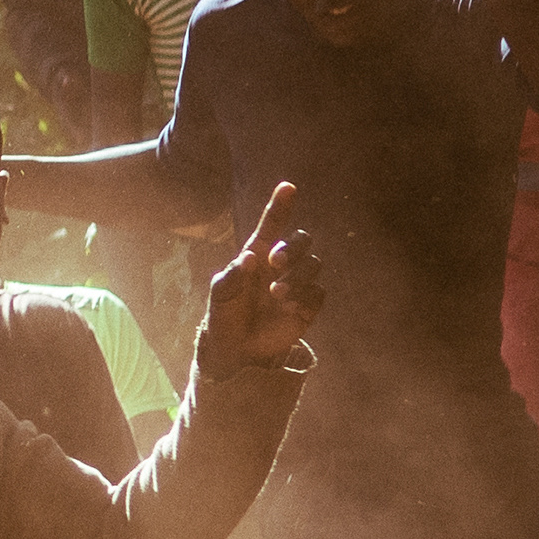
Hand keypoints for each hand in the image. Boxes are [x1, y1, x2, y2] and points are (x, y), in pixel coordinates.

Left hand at [198, 182, 324, 370]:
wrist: (237, 350)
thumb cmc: (225, 317)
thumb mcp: (221, 296)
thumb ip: (232, 276)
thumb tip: (251, 257)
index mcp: (256, 256)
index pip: (271, 226)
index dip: (280, 207)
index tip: (288, 187)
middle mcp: (279, 265)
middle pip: (301, 240)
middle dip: (292, 247)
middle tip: (274, 262)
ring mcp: (296, 283)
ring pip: (313, 264)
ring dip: (297, 276)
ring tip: (276, 294)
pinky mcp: (308, 304)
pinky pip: (318, 292)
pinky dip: (305, 298)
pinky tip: (288, 308)